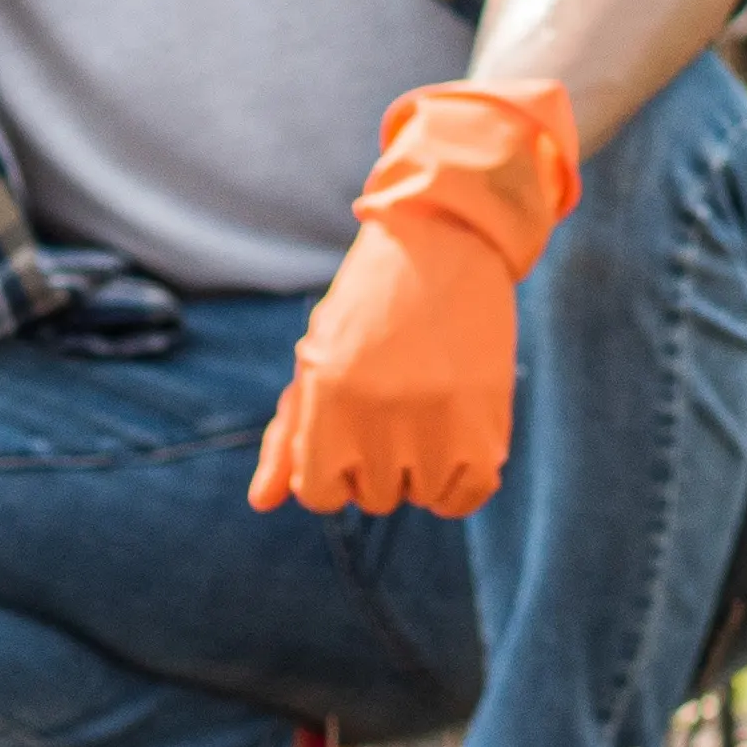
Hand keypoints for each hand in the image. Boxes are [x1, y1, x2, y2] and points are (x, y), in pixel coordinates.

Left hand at [248, 76, 577, 520]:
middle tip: (397, 399)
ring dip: (424, 468)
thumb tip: (261, 503)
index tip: (353, 427)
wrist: (447, 243)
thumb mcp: (317, 359)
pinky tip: (458, 438)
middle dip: (380, 460)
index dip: (335, 466)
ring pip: (421, 497)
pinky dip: (462, 480)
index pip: (320, 493)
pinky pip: (468, 496)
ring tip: (428, 408)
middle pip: (373, 496)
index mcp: (327, 398)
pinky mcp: (485, 427)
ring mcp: (434, 425)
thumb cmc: (370, 305)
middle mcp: (377, 417)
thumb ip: (288, 435)